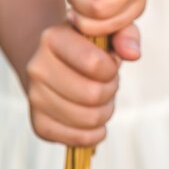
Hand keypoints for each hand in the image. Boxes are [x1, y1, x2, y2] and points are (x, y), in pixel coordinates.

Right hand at [26, 23, 118, 146]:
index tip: (111, 62)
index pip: (94, 63)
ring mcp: (34, 97)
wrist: (51, 58)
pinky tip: (94, 117)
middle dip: (111, 90)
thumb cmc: (86, 43)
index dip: (112, 68)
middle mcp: (37, 67)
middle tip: (109, 81)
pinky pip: (76, 139)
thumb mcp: (105, 28)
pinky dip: (94, 133)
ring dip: (105, 111)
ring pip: (88, 119)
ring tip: (101, 96)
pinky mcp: (38, 123)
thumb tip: (133, 54)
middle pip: (93, 95)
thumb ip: (125, 33)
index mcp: (52, 37)